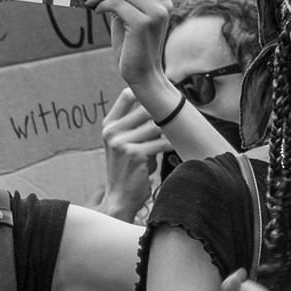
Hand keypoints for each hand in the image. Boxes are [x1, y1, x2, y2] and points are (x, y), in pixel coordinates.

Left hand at [89, 0, 188, 109]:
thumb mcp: (127, 18)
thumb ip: (124, 0)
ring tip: (91, 3)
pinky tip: (95, 11)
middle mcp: (164, 3)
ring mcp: (157, 12)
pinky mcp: (143, 22)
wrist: (142, 76)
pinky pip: (116, 4)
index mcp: (164, 0)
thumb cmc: (133, 48)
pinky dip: (101, 5)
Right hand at [98, 90, 168, 220]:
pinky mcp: (135, 154)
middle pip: (145, 109)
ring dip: (170, 130)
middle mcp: (112, 131)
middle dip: (165, 113)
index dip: (146, 92)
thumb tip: (163, 105)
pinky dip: (171, 145)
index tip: (163, 94)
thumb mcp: (125, 143)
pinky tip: (176, 147)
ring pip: (156, 126)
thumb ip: (137, 125)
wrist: (120, 197)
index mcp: (109, 125)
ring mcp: (121, 143)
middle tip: (181, 113)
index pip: (126, 96)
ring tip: (180, 132)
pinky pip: (161, 143)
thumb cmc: (129, 169)